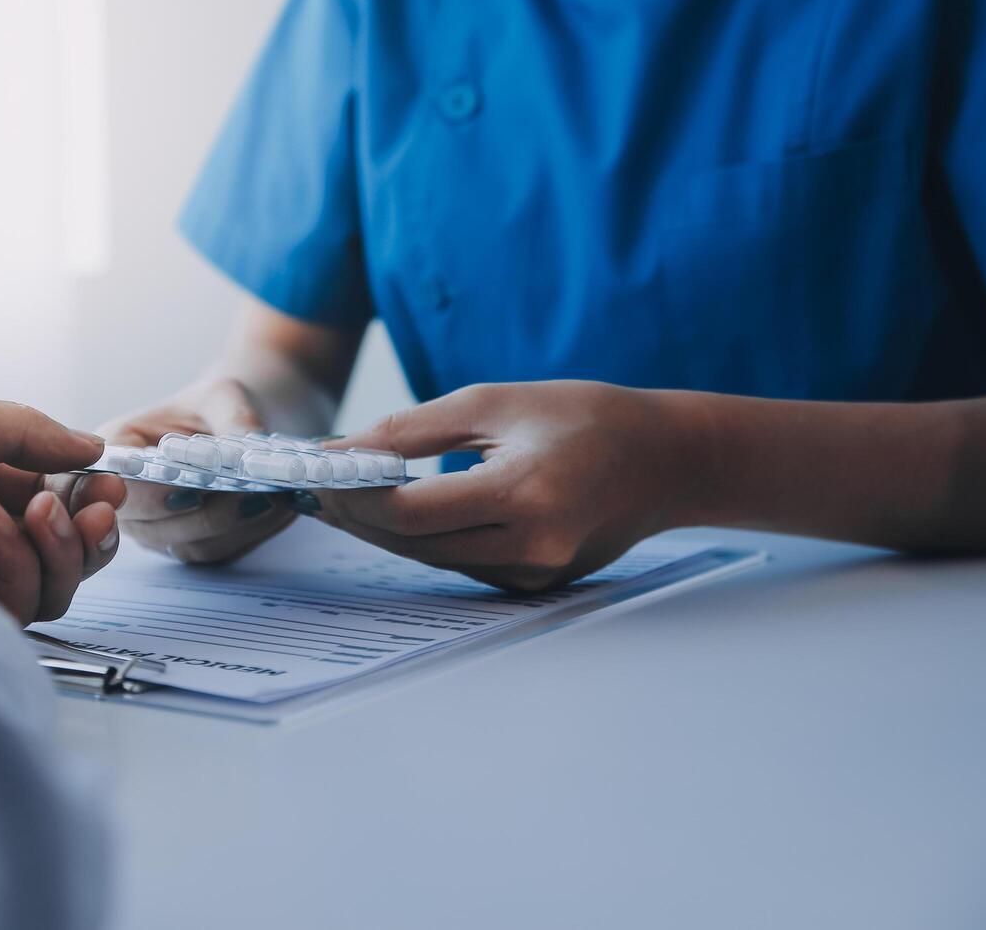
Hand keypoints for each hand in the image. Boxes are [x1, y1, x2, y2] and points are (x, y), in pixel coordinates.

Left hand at [0, 384, 126, 621]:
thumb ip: (19, 429)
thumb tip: (88, 446)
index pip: (36, 499)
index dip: (78, 492)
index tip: (106, 479)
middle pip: (55, 547)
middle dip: (85, 524)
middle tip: (102, 504)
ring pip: (48, 584)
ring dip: (59, 543)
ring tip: (43, 512)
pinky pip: (16, 605)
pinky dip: (18, 563)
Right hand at [99, 377, 295, 562]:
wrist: (232, 427)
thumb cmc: (212, 407)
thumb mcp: (221, 396)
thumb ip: (232, 420)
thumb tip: (247, 456)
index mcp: (118, 450)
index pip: (116, 481)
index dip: (149, 493)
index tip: (191, 489)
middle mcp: (128, 499)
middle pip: (154, 525)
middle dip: (207, 514)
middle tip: (250, 494)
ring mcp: (157, 529)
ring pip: (191, 544)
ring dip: (235, 525)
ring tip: (275, 498)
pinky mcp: (191, 544)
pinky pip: (219, 551)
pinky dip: (251, 533)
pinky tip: (278, 509)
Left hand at [309, 382, 706, 591]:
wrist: (667, 460)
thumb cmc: (585, 416)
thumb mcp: (497, 402)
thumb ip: (416, 429)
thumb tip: (346, 448)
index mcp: (523, 495)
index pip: (410, 511)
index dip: (355, 495)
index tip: (319, 472)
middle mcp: (530, 548)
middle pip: (413, 543)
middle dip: (358, 516)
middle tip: (318, 487)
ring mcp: (534, 574)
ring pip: (431, 559)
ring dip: (384, 530)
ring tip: (346, 496)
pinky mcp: (535, 583)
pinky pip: (460, 563)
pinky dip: (424, 539)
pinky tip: (399, 512)